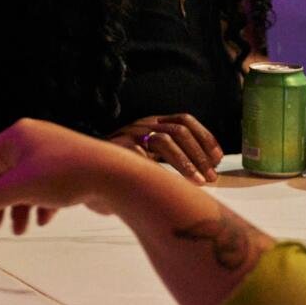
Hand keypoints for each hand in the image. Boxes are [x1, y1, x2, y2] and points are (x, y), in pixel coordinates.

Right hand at [0, 119, 140, 232]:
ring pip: (25, 183)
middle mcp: (33, 140)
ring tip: (20, 230)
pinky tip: (44, 220)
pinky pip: (45, 187)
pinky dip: (40, 204)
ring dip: (19, 207)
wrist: (116, 177)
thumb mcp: (18, 189)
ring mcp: (53, 154)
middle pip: (4, 174)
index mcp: (17, 136)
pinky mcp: (70, 168)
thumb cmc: (64, 176)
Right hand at [108, 113, 222, 183]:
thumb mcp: (150, 155)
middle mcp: (141, 124)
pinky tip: (170, 184)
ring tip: (198, 182)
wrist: (87, 171)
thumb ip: (171, 155)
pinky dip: (161, 170)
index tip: (218, 159)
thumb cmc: (123, 167)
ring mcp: (128, 135)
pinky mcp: (117, 149)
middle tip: (211, 177)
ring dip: (185, 162)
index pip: (184, 120)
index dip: (205, 137)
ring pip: (164, 140)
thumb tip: (207, 168)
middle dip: (199, 154)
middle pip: (179, 130)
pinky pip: (145, 157)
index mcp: (152, 122)